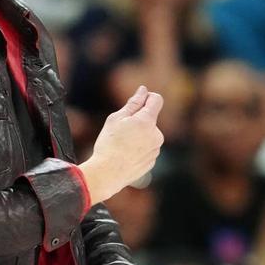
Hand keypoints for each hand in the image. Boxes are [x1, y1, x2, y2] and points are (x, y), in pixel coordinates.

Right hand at [79, 86, 163, 203]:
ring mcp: (155, 150)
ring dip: (139, 135)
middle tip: (121, 129)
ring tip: (121, 145)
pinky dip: (138, 149)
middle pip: (150, 119)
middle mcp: (156, 135)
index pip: (156, 99)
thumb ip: (133, 103)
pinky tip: (125, 155)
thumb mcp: (116, 119)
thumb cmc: (109, 144)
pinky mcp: (152, 161)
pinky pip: (147, 149)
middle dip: (139, 120)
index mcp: (147, 121)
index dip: (147, 97)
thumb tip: (143, 90)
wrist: (108, 173)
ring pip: (148, 135)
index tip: (138, 101)